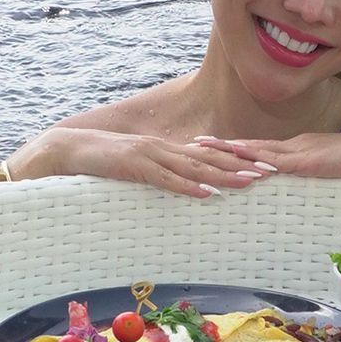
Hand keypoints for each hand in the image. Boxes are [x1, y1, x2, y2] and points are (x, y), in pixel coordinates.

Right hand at [58, 128, 278, 198]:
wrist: (69, 149)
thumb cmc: (103, 162)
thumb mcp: (139, 168)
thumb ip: (161, 174)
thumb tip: (186, 187)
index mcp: (167, 149)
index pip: (209, 154)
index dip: (238, 159)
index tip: (264, 165)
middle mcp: (164, 149)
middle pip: (210, 158)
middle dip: (241, 164)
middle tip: (271, 172)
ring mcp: (150, 156)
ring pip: (194, 167)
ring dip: (223, 175)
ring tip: (249, 182)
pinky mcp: (134, 167)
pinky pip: (165, 179)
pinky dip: (187, 186)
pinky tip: (206, 193)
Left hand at [209, 130, 340, 179]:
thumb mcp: (334, 166)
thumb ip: (316, 171)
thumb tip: (305, 179)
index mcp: (299, 147)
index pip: (261, 148)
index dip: (236, 147)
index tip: (212, 146)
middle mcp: (294, 145)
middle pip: (251, 146)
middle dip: (221, 146)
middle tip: (193, 144)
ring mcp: (301, 152)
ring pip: (258, 151)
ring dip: (230, 151)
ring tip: (204, 150)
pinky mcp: (311, 162)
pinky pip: (279, 163)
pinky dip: (258, 163)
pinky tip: (241, 165)